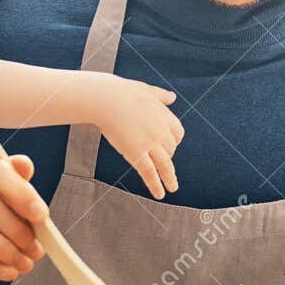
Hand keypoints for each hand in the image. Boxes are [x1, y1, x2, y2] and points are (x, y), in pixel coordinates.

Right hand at [88, 74, 182, 198]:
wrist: (105, 99)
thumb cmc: (123, 92)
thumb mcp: (147, 90)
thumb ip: (161, 96)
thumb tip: (173, 97)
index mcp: (165, 116)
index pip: (178, 133)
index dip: (174, 141)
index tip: (169, 146)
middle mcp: (161, 132)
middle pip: (170, 150)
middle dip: (167, 158)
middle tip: (162, 165)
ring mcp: (150, 144)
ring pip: (165, 166)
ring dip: (170, 179)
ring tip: (172, 188)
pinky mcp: (136, 153)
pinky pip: (149, 173)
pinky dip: (156, 185)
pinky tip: (159, 194)